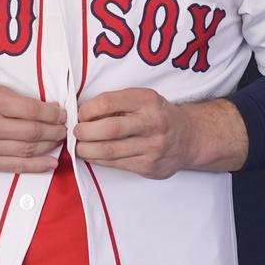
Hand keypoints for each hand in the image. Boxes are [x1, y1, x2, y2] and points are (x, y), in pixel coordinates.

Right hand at [0, 80, 65, 172]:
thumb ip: (14, 98)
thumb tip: (47, 108)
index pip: (31, 110)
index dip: (52, 114)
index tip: (61, 113)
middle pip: (32, 132)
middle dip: (54, 130)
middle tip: (65, 128)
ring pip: (27, 150)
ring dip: (49, 146)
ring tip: (59, 141)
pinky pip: (15, 166)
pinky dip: (36, 166)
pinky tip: (51, 162)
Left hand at [74, 90, 242, 178]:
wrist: (189, 138)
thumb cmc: (158, 115)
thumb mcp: (143, 99)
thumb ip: (118, 103)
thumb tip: (82, 113)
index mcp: (147, 100)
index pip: (107, 102)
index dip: (87, 110)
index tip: (81, 114)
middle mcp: (152, 123)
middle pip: (108, 129)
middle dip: (84, 132)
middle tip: (76, 132)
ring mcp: (152, 147)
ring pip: (109, 151)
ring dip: (87, 149)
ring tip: (79, 146)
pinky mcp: (149, 166)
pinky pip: (116, 164)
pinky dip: (98, 160)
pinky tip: (93, 155)